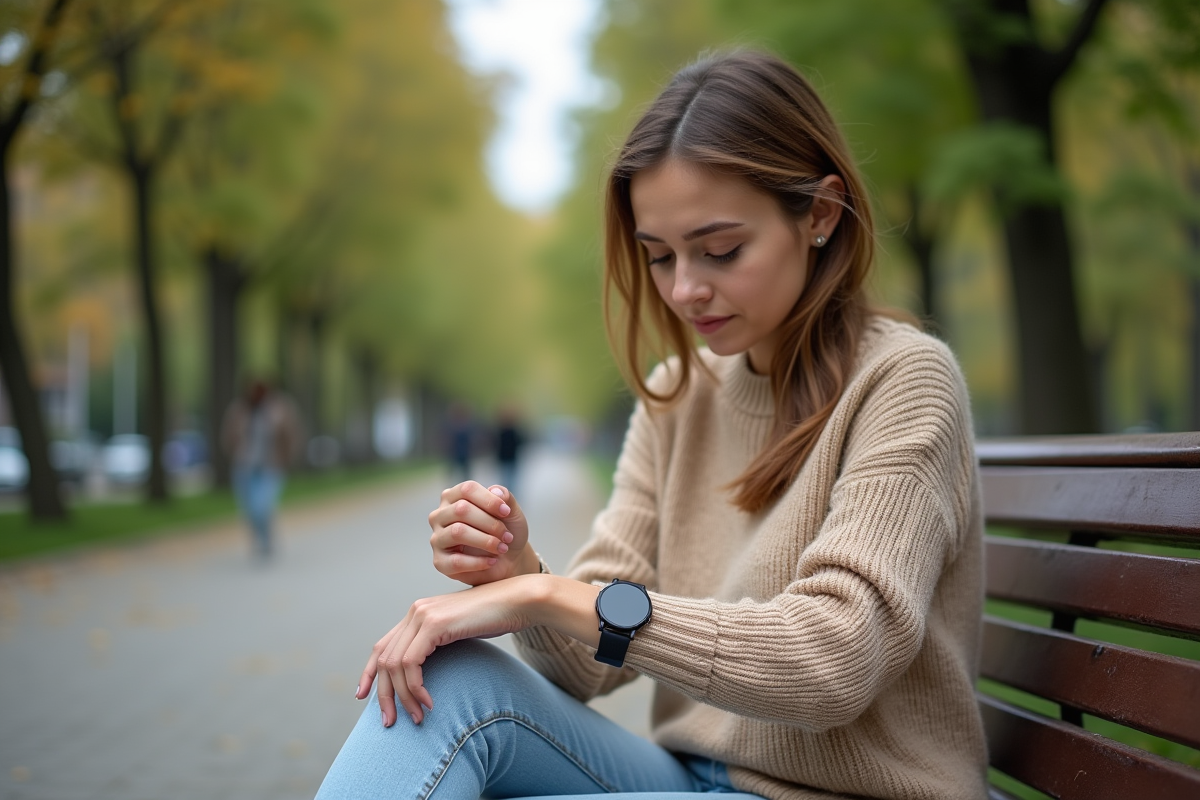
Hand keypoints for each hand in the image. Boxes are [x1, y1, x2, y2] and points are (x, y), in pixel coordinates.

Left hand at [354, 578, 536, 725]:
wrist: (520, 601)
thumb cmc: (497, 619)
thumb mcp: (460, 633)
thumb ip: (439, 645)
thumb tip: (424, 674)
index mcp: (418, 613)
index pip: (382, 646)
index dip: (368, 673)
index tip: (363, 697)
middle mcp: (415, 612)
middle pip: (383, 659)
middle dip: (384, 695)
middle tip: (390, 722)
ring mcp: (422, 615)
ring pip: (394, 665)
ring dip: (404, 697)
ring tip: (418, 717)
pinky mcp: (434, 624)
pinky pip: (411, 664)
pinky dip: (416, 688)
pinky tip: (429, 703)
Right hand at [428, 481, 537, 584]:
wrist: (508, 561)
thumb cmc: (505, 531)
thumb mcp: (511, 512)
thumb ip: (506, 497)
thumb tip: (495, 491)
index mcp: (453, 497)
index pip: (466, 489)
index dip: (489, 500)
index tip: (507, 512)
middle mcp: (440, 515)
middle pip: (461, 509)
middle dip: (490, 523)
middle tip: (507, 536)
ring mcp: (437, 538)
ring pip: (457, 532)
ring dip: (485, 541)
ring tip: (502, 548)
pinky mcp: (440, 562)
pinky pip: (456, 560)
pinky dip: (479, 561)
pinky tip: (492, 561)